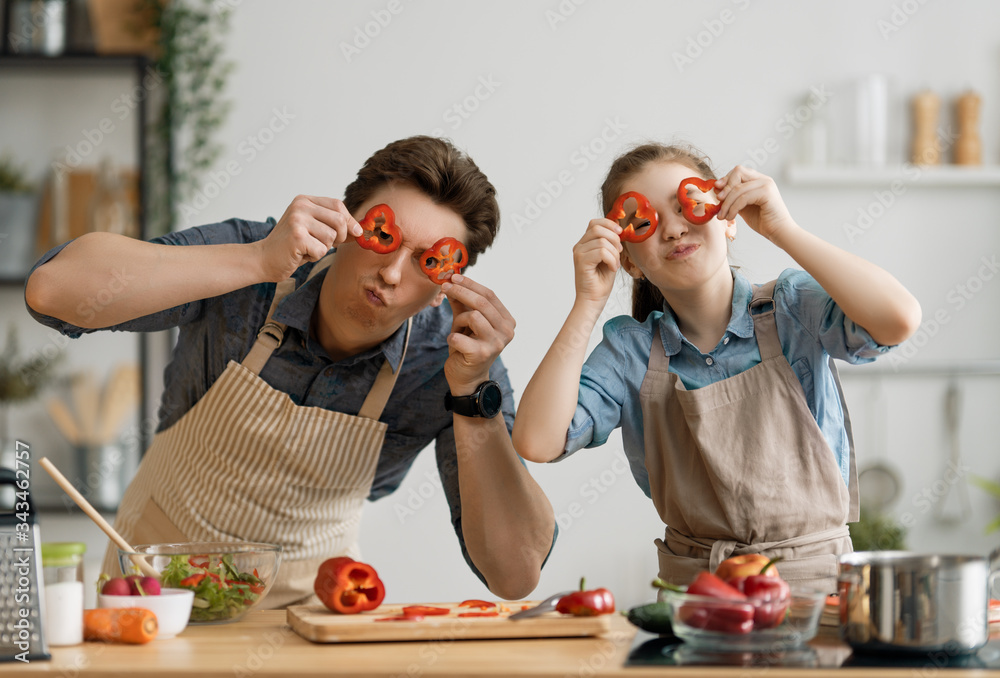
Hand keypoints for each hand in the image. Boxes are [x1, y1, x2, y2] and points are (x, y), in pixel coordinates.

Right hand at [256, 195, 362, 280]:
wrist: (263, 259)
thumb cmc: (291, 246)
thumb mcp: (313, 230)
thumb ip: (334, 226)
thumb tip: (359, 231)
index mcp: (304, 200)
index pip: (338, 205)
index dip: (350, 220)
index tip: (355, 233)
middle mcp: (301, 207)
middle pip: (339, 220)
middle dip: (340, 237)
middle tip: (324, 244)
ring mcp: (298, 220)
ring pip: (332, 237)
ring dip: (323, 248)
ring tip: (307, 248)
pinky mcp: (297, 236)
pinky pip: (322, 250)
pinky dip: (314, 257)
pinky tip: (301, 254)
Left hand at [441, 275, 515, 395]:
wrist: (467, 378)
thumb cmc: (467, 347)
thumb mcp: (465, 321)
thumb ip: (462, 302)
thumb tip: (451, 279)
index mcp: (507, 321)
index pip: (490, 295)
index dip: (471, 284)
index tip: (454, 277)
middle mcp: (506, 332)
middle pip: (482, 303)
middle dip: (461, 291)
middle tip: (445, 287)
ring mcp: (496, 344)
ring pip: (473, 316)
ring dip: (459, 320)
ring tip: (457, 330)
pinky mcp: (482, 355)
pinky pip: (460, 336)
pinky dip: (452, 337)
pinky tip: (454, 343)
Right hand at [573, 218, 621, 307]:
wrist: (593, 300)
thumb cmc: (601, 281)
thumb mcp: (610, 256)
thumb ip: (611, 242)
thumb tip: (618, 227)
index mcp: (585, 243)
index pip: (595, 223)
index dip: (609, 224)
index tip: (620, 233)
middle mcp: (579, 246)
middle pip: (598, 228)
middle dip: (614, 239)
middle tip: (619, 253)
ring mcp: (579, 253)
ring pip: (602, 241)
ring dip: (615, 254)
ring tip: (614, 265)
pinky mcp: (581, 261)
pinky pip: (602, 252)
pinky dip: (612, 260)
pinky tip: (612, 268)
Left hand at [714, 166, 795, 241]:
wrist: (779, 232)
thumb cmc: (762, 221)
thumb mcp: (742, 206)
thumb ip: (732, 197)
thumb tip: (716, 188)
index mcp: (758, 180)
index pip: (738, 171)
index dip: (725, 179)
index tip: (716, 191)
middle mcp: (764, 179)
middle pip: (738, 172)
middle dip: (725, 187)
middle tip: (718, 202)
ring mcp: (766, 184)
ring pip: (738, 188)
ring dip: (727, 204)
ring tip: (722, 216)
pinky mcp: (767, 193)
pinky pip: (743, 197)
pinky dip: (733, 208)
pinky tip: (730, 217)